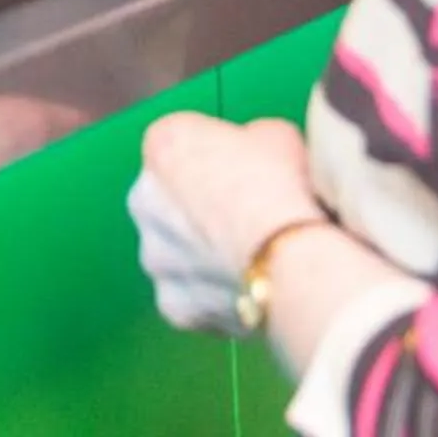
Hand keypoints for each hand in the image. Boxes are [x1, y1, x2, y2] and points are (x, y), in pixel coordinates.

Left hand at [130, 112, 327, 335]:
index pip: (182, 142)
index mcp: (163, 143)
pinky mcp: (173, 304)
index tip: (245, 169)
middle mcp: (143, 198)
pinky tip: (251, 287)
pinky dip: (216, 294)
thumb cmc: (285, 191)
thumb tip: (256, 149)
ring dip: (203, 252)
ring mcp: (154, 256)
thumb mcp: (276, 134)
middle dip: (199, 205)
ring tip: (254, 256)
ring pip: (176, 251)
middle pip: (170, 197)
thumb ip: (249, 138)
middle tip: (248, 215)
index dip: (219, 156)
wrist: (294, 260)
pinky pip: (193, 295)